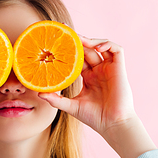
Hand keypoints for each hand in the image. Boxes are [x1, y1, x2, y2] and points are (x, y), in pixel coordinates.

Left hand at [39, 36, 155, 157]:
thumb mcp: (71, 106)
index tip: (57, 43)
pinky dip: (107, 44)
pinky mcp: (119, 69)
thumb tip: (38, 93)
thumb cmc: (94, 117)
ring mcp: (109, 69)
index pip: (78, 58)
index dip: (70, 50)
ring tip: (78, 38)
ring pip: (101, 46)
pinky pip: (116, 50)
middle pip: (88, 50)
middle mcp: (99, 71)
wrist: (112, 125)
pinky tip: (96, 46)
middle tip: (65, 33)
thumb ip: (56, 99)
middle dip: (78, 41)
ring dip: (90, 40)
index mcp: (89, 77)